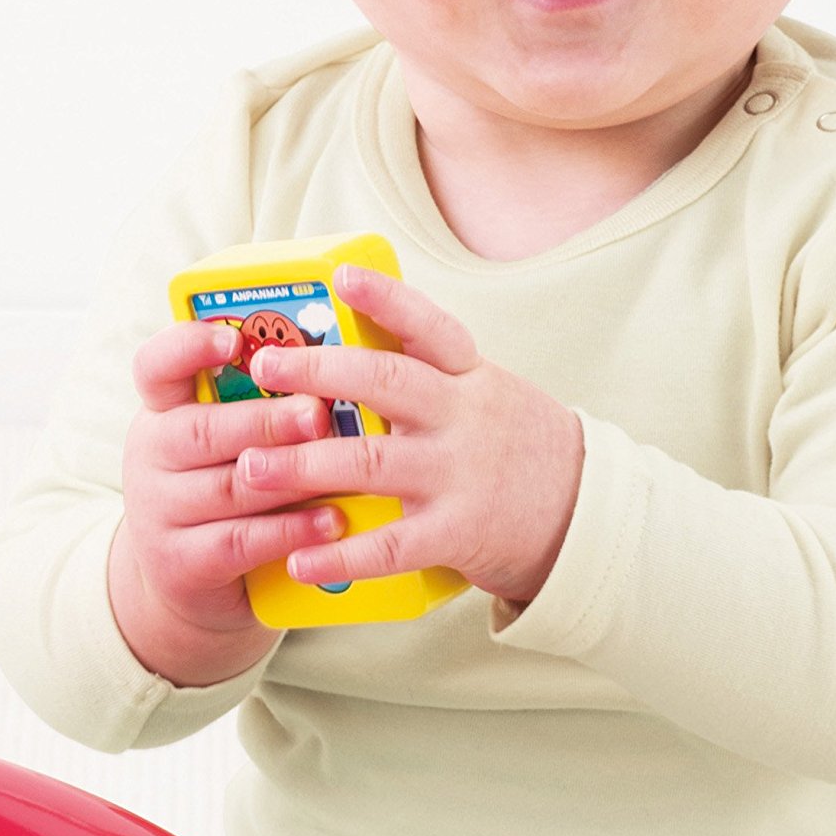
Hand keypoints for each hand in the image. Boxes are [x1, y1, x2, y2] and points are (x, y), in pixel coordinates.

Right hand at [110, 318, 350, 680]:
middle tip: (316, 413)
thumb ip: (252, 405)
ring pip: (227, 488)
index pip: (157, 367)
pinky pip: (239, 542)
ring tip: (338, 465)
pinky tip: (330, 522)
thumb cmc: (217, 488)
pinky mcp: (180, 562)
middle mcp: (150, 456)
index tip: (231, 339)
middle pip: (202, 431)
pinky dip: (289, 531)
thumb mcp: (220, 441)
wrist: (179, 577)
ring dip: (288, 476)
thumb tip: (328, 368)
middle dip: (265, 420)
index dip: (188, 348)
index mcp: (161, 412)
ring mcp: (159, 511)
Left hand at [235, 265, 584, 607]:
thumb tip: (350, 343)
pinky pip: (389, 546)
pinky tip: (298, 558)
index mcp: (469, 378)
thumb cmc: (514, 448)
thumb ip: (428, 375)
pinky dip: (339, 554)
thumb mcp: (485, 394)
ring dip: (303, 466)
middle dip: (319, 372)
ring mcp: (458, 476)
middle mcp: (463, 418)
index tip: (341, 277)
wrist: (585, 517)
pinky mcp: (456, 533)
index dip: (385, 299)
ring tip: (251, 467)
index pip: (428, 327)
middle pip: (386, 383)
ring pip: (371, 463)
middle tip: (267, 367)